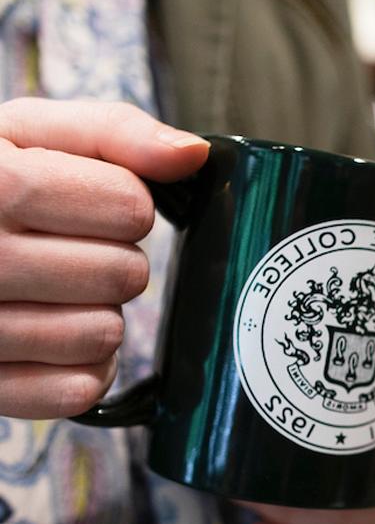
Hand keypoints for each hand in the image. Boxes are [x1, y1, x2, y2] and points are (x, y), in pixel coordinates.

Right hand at [0, 98, 209, 418]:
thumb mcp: (34, 133)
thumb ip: (114, 133)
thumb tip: (191, 155)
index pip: (131, 208)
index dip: (127, 205)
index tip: (94, 203)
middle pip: (125, 275)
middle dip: (116, 259)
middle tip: (74, 249)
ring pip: (104, 334)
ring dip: (98, 312)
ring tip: (58, 291)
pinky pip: (80, 390)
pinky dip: (83, 366)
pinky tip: (54, 333)